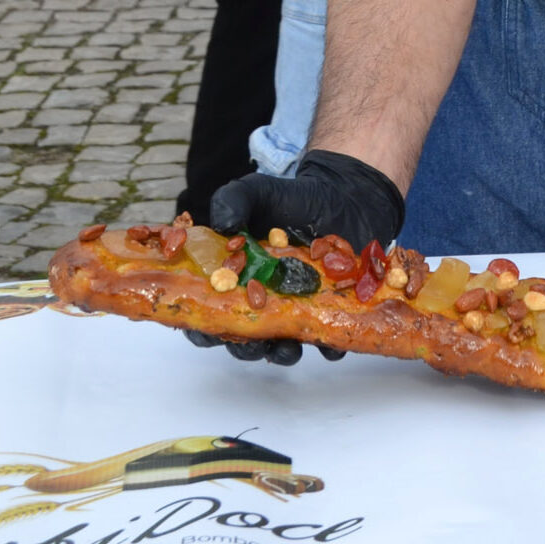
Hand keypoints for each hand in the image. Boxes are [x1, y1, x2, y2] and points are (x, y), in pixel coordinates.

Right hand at [191, 150, 404, 363]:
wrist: (342, 196)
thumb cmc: (291, 198)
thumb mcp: (258, 191)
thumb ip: (234, 200)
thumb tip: (224, 223)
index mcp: (236, 279)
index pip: (210, 312)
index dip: (202, 327)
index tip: (204, 330)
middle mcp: (263, 300)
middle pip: (244, 338)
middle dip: (245, 348)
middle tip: (252, 344)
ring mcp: (295, 307)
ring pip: (282, 343)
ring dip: (281, 352)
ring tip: (287, 349)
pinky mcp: (329, 309)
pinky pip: (327, 336)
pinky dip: (328, 344)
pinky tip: (330, 343)